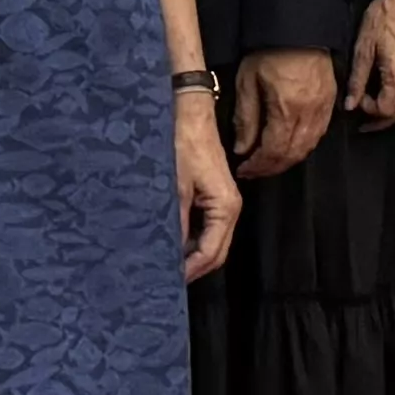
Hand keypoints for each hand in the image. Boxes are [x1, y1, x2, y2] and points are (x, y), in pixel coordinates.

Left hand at [173, 91, 241, 277]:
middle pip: (216, 252)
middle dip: (193, 268)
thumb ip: (173, 223)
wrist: (188, 114)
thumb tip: (167, 254)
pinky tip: (170, 242)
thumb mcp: (174, 187)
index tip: (166, 281)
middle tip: (164, 278)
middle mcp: (230, 208)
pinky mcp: (212, 196)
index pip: (212, 252)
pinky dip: (190, 239)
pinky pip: (205, 227)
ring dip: (191, 255)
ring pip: (211, 241)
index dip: (190, 270)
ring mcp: (223, 203)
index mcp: (226, 207)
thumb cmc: (183, 145)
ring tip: (164, 263)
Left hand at [237, 49, 336, 178]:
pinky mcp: (331, 102)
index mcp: (287, 109)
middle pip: (293, 155)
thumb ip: (245, 118)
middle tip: (253, 170)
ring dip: (288, 160)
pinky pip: (319, 134)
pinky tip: (289, 146)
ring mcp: (324, 109)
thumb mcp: (247, 82)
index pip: (274, 151)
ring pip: (308, 147)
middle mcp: (310, 114)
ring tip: (269, 161)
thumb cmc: (268, 51)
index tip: (243, 169)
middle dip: (272, 167)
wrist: (299, 26)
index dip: (258, 165)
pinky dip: (303, 146)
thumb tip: (242, 149)